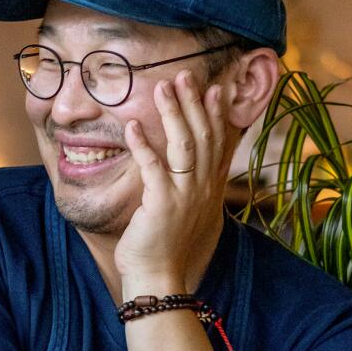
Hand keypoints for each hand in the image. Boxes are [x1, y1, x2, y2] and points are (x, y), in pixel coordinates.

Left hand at [114, 74, 235, 289]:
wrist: (159, 276)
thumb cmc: (165, 242)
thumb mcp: (185, 207)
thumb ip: (189, 182)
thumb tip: (186, 160)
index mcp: (210, 187)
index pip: (220, 142)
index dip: (219, 114)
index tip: (216, 87)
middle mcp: (203, 188)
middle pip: (204, 135)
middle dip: (194, 102)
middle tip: (185, 74)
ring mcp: (185, 195)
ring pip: (184, 145)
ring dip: (173, 113)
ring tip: (162, 87)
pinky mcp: (162, 204)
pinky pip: (154, 168)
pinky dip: (143, 144)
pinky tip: (131, 125)